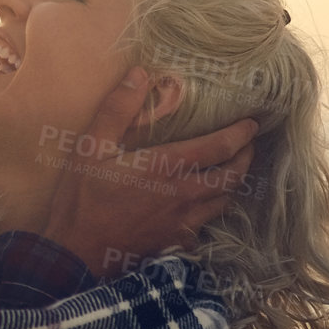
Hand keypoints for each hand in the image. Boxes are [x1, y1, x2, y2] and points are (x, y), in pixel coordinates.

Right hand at [38, 67, 257, 274]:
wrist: (76, 255)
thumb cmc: (81, 198)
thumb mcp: (90, 147)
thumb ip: (117, 109)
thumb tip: (140, 73)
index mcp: (166, 167)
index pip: (219, 146)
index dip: (241, 133)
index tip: (253, 122)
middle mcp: (184, 195)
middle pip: (233, 176)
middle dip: (246, 157)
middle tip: (249, 144)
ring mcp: (183, 223)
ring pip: (224, 202)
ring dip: (233, 183)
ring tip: (232, 170)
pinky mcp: (176, 243)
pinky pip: (206, 224)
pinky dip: (212, 209)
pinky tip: (203, 205)